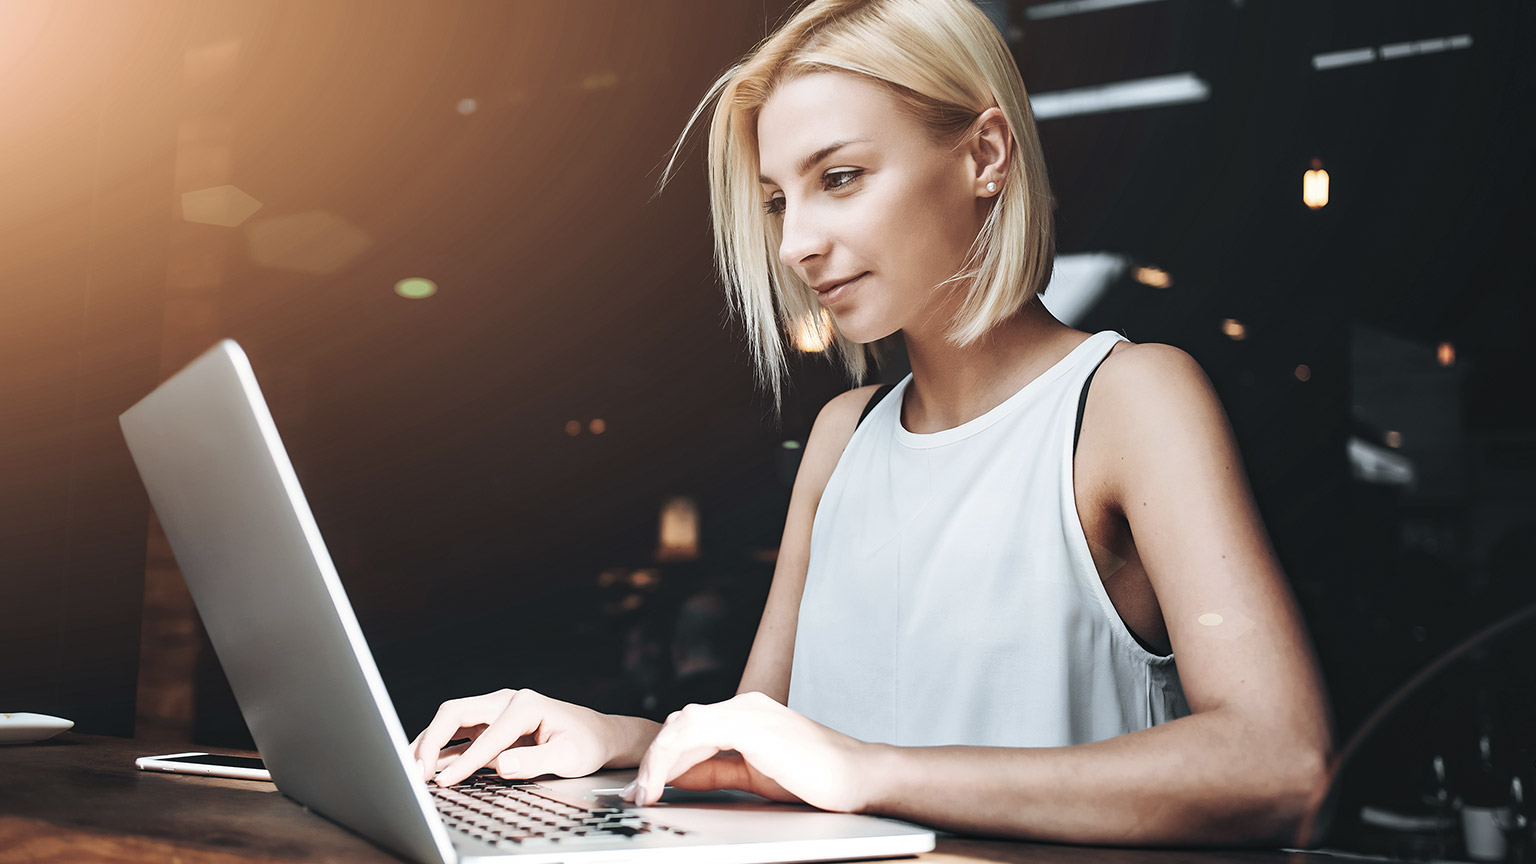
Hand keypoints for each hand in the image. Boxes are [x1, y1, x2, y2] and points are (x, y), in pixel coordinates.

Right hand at [411, 688, 617, 785]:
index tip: (446, 781)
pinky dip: (440, 751)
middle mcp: (506, 701)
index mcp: (526, 704)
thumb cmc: (586, 743)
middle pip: (455, 713)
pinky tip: (427, 768)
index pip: (486, 733)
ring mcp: (495, 712)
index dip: (465, 760)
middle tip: (416, 771)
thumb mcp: (569, 756)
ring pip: (450, 722)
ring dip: (428, 743)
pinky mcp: (490, 726)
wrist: (597, 736)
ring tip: (410, 768)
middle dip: (431, 740)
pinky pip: (458, 736)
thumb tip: (502, 765)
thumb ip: (536, 761)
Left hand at [626, 691, 875, 812]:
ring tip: (644, 793)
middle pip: (681, 724)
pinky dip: (671, 756)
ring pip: (682, 725)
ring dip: (656, 761)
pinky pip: (696, 730)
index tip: (644, 789)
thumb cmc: (815, 778)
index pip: (691, 729)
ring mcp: (747, 711)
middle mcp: (744, 705)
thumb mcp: (753, 776)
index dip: (662, 758)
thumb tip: (677, 777)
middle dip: (653, 760)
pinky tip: (662, 781)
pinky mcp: (750, 724)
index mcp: (746, 715)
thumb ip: (716, 771)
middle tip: (636, 795)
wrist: (857, 777)